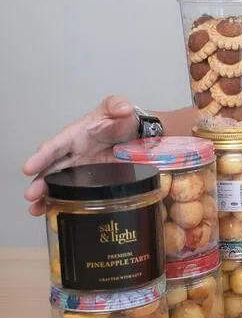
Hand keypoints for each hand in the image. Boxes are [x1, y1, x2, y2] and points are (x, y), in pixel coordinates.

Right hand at [22, 96, 138, 216]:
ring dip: (45, 196)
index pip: (55, 146)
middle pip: (50, 169)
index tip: (29, 167)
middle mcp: (72, 154)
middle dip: (39, 182)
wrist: (137, 135)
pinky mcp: (90, 181)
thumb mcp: (118, 108)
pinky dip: (61, 202)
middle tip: (31, 194)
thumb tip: (123, 108)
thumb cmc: (120, 120)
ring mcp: (80, 170)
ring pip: (57, 184)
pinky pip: (74, 193)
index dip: (41, 157)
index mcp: (74, 136)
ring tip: (36, 209)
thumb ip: (118, 105)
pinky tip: (52, 212)